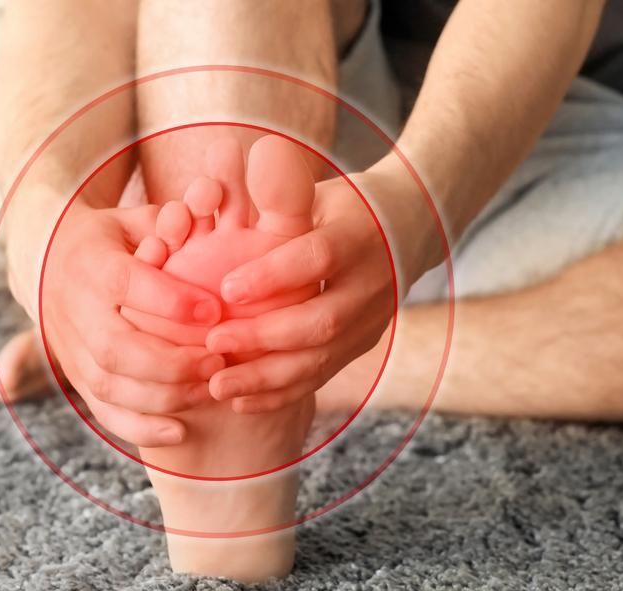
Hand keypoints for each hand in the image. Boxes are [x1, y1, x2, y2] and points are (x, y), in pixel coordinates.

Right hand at [19, 197, 226, 446]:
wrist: (46, 260)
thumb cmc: (112, 238)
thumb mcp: (134, 219)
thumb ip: (171, 222)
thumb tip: (213, 198)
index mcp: (91, 264)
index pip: (128, 286)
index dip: (172, 303)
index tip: (215, 311)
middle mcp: (74, 310)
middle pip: (117, 348)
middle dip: (172, 362)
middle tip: (218, 362)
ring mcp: (70, 349)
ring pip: (110, 386)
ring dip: (164, 396)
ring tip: (210, 390)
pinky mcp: (74, 376)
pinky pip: (102, 411)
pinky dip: (139, 427)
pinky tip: (180, 431)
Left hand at [204, 166, 421, 412]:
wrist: (411, 228)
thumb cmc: (344, 205)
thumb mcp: (319, 190)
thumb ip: (282, 193)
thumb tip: (240, 158)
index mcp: (357, 235)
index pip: (316, 259)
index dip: (272, 277)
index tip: (225, 290)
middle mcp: (371, 283)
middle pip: (319, 321)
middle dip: (262, 339)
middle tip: (211, 345)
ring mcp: (371, 321)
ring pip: (320, 359)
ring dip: (266, 377)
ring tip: (216, 385)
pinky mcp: (363, 345)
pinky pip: (321, 377)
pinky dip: (280, 393)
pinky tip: (241, 400)